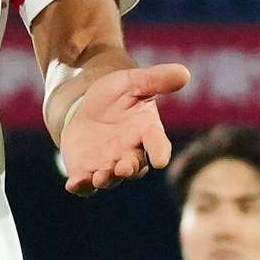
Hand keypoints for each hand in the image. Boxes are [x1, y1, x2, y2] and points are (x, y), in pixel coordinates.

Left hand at [49, 60, 192, 193]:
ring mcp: (109, 165)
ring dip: (106, 179)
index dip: (160, 152)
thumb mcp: (134, 81)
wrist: (89, 108)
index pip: (158, 144)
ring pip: (110, 178)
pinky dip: (80, 186)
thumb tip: (185, 73)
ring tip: (100, 177)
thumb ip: (157, 79)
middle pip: (134, 166)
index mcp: (147, 132)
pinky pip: (85, 184)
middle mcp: (130, 154)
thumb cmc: (119, 95)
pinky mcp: (86, 171)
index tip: (161, 160)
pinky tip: (74, 184)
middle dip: (128, 168)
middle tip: (124, 168)